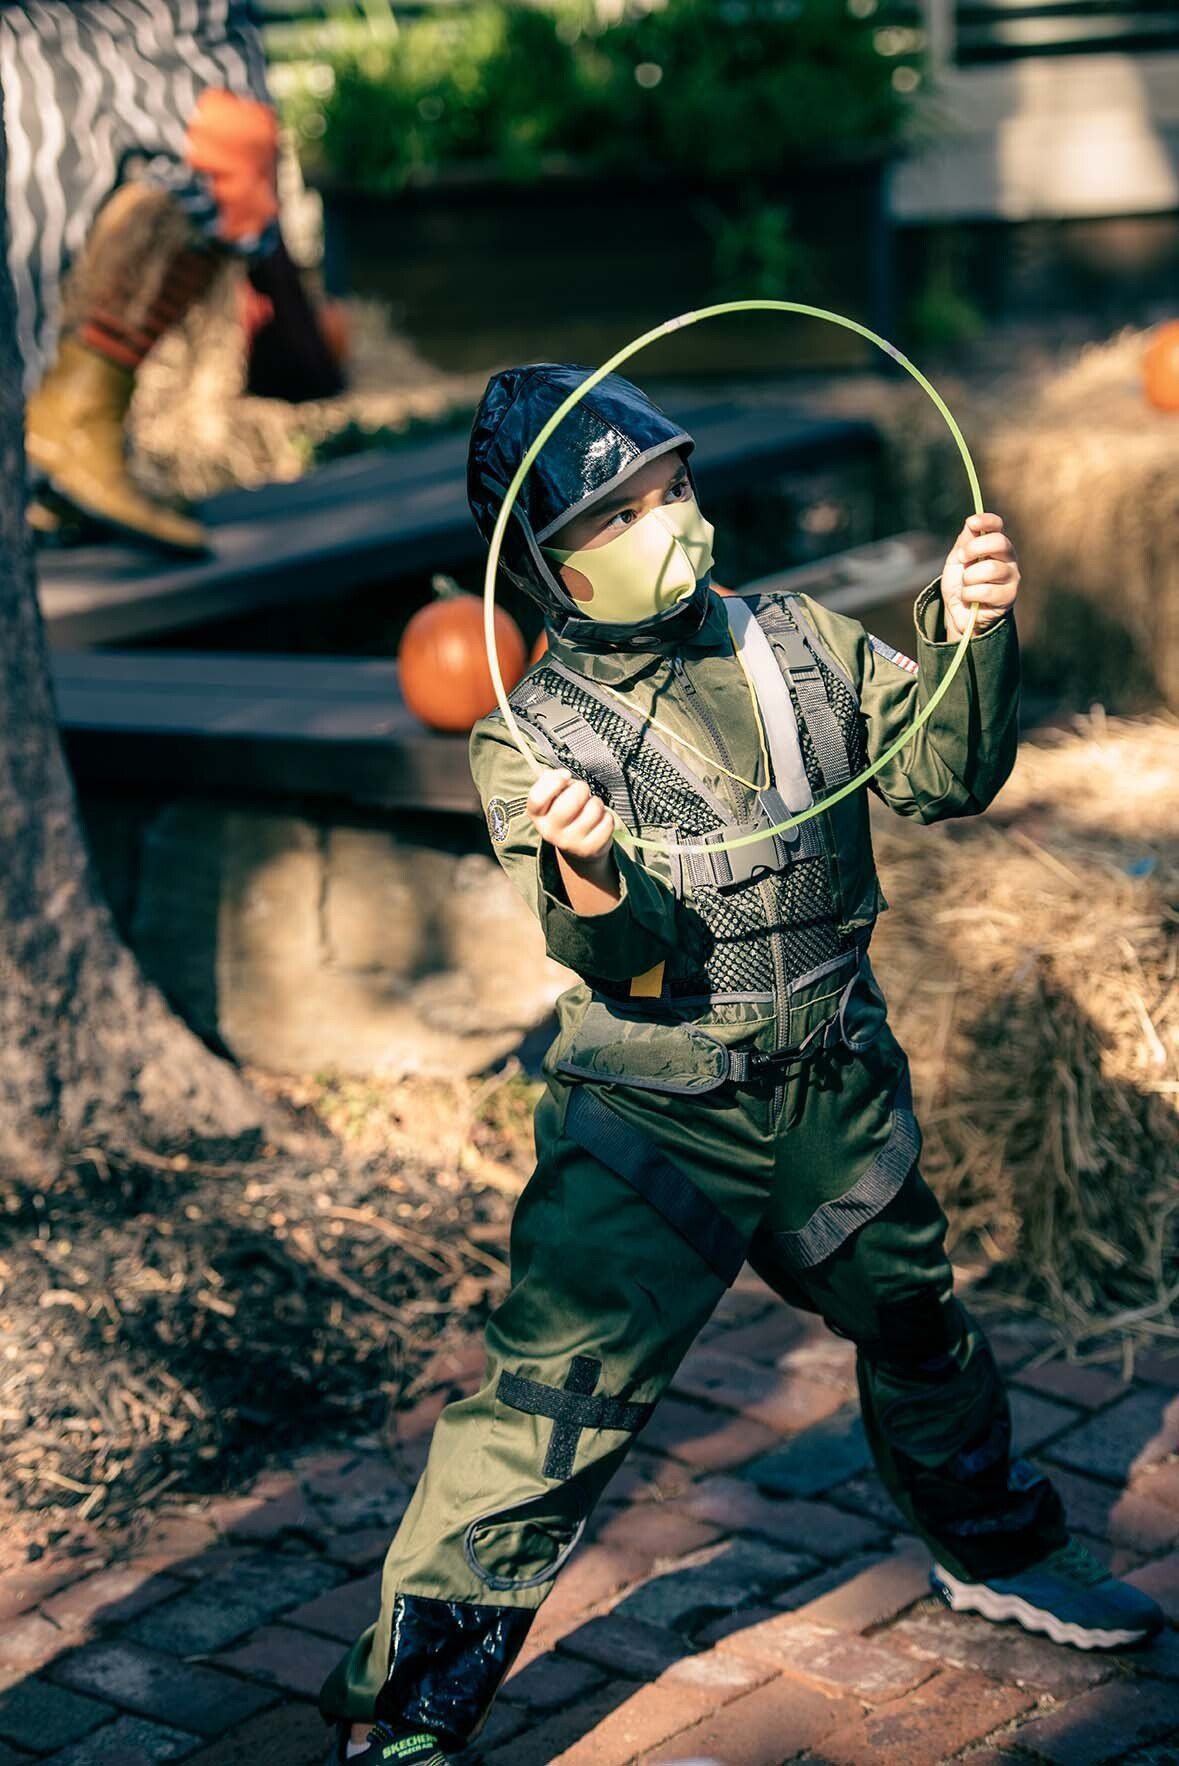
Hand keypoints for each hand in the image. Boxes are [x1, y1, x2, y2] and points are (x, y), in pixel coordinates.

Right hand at [526, 767, 616, 866]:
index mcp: (537, 815)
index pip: (537, 797)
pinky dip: (606, 817)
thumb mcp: (553, 798)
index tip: (565, 775)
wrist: (576, 848)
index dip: (553, 781)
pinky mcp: (589, 848)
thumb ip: (552, 781)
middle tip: (582, 792)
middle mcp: (549, 831)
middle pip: (572, 800)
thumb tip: (563, 775)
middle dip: (581, 789)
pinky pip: (606, 822)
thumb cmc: (565, 813)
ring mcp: (569, 842)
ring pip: (593, 809)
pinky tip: (598, 822)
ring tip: (590, 809)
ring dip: (596, 803)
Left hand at [940, 512, 1019, 642]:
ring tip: (965, 584)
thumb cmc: (960, 583)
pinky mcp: (1009, 597)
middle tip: (962, 558)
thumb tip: (972, 522)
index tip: (972, 523)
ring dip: (969, 577)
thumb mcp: (957, 560)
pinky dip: (970, 594)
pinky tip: (969, 598)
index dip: (987, 521)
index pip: (998, 526)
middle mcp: (1008, 558)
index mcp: (995, 545)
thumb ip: (965, 541)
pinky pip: (986, 591)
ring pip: (991, 568)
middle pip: (1000, 542)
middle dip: (975, 548)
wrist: (958, 612)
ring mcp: (1011, 577)